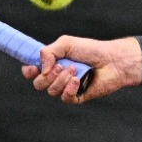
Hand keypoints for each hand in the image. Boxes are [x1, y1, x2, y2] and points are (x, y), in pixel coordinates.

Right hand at [23, 35, 141, 104]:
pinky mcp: (77, 97)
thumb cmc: (91, 50)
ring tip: (75, 69)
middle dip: (48, 75)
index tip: (33, 68)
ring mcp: (66, 88)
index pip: (32, 72)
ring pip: (51, 91)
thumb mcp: (66, 44)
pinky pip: (65, 98)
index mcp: (51, 64)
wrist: (112, 60)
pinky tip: (78, 80)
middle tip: (61, 65)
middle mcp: (57, 77)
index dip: (28, 71)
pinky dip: (69, 89)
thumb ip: (48, 52)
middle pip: (38, 84)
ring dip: (61, 79)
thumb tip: (41, 70)